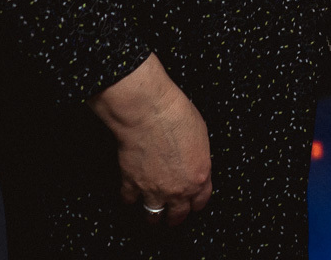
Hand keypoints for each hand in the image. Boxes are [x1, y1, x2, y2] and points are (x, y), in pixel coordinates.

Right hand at [91, 54, 213, 224]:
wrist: (149, 114)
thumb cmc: (176, 116)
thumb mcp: (201, 135)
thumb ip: (198, 156)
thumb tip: (192, 160)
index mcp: (199, 176)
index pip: (201, 201)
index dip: (195, 204)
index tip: (192, 205)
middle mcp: (178, 189)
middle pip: (178, 214)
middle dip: (175, 216)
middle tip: (172, 216)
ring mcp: (154, 190)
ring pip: (153, 215)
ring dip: (152, 215)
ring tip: (151, 214)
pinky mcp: (132, 184)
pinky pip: (129, 200)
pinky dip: (129, 198)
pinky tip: (130, 195)